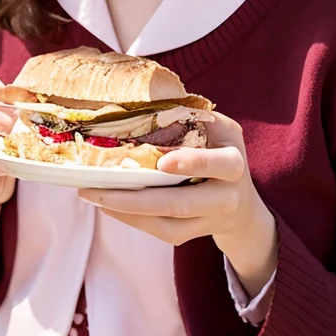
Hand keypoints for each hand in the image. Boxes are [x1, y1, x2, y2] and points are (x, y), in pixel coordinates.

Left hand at [77, 113, 276, 297]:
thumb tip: (144, 100)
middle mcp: (226, 197)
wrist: (242, 205)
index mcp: (233, 163)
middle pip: (181, 204)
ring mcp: (209, 221)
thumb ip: (191, 116)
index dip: (191, 164)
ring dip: (126, 212)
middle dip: (136, 199)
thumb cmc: (221, 152)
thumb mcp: (218, 128)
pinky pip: (162, 233)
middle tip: (98, 187)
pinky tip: (108, 205)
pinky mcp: (192, 235)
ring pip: (167, 224)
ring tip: (93, 195)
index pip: (217, 164)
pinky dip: (132, 220)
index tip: (162, 163)